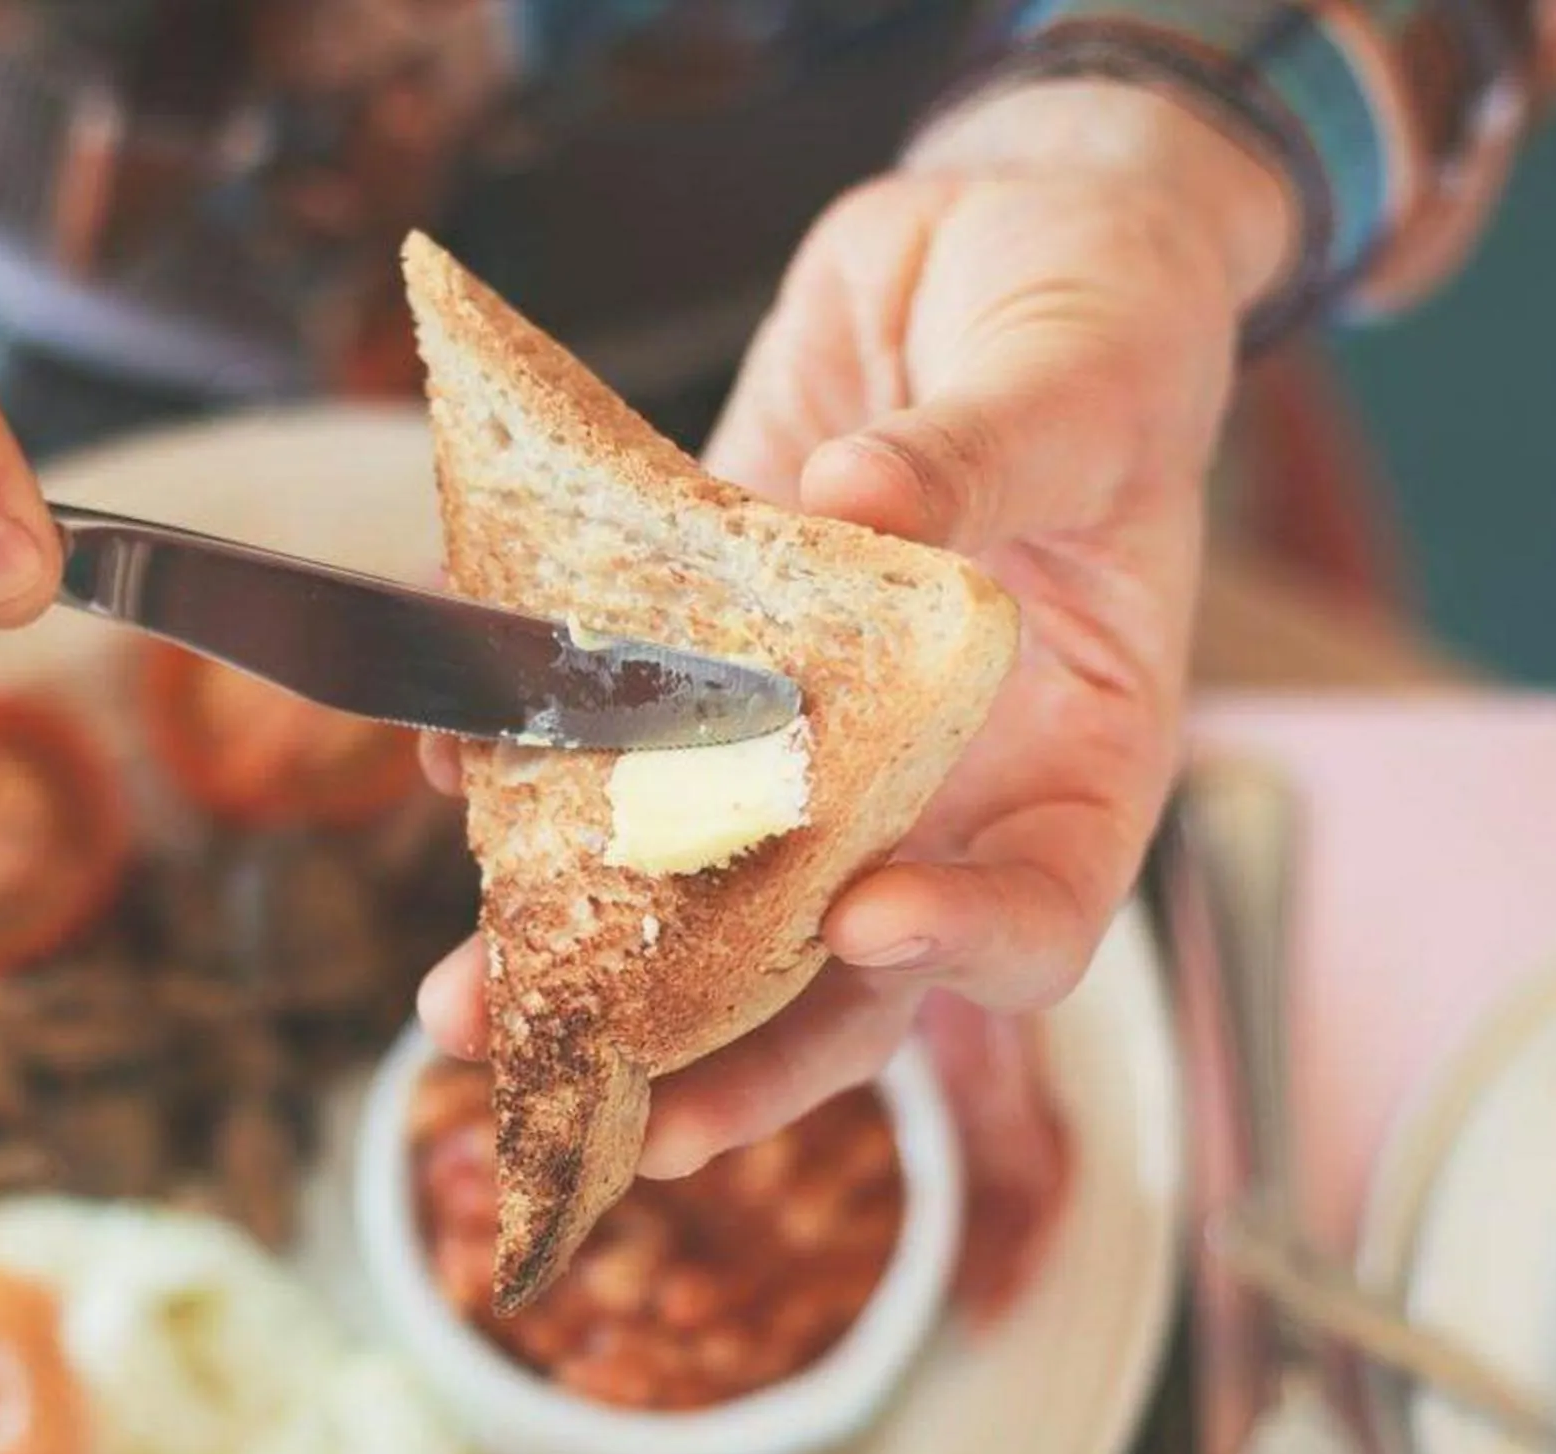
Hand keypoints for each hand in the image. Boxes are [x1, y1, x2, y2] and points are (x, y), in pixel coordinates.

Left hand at [422, 78, 1293, 1171]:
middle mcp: (940, 785)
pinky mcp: (714, 663)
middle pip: (844, 973)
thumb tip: (861, 506)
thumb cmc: (1101, 316)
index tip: (866, 921)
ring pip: (709, 891)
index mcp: (1078, 756)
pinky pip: (625, 740)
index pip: (1040, 911)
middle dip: (723, 1048)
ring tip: (466, 1002)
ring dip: (588, 955)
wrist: (994, 243)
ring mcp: (817, 740)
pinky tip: (454, 765)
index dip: (961, 945)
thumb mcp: (1078, 374)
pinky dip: (533, 763)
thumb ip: (984, 455)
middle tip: (609, 1109)